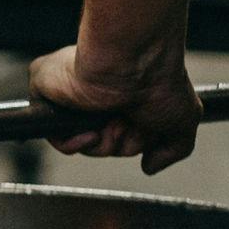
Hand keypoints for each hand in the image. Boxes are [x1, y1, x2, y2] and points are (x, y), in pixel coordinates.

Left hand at [28, 42, 202, 172]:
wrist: (136, 62)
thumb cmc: (160, 82)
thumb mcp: (183, 121)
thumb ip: (172, 149)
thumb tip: (149, 167)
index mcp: (121, 96)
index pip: (119, 137)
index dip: (133, 142)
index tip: (146, 125)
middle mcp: (95, 94)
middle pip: (102, 144)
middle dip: (121, 143)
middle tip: (131, 120)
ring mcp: (69, 92)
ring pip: (82, 142)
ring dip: (103, 143)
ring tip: (116, 119)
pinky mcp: (45, 87)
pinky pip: (54, 134)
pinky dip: (72, 142)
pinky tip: (90, 132)